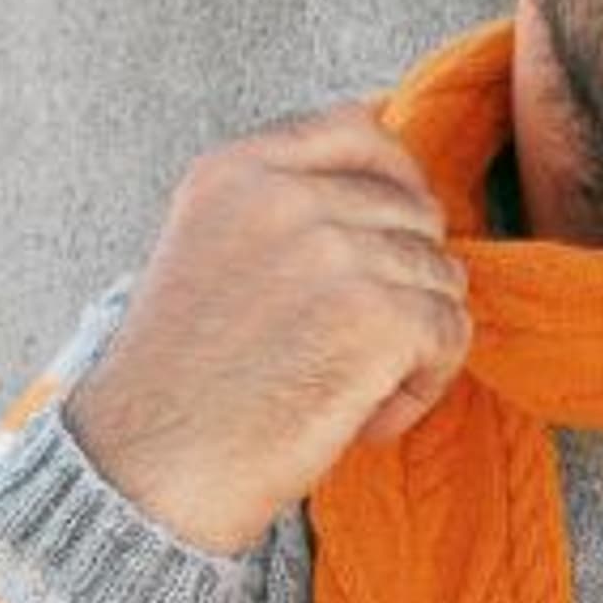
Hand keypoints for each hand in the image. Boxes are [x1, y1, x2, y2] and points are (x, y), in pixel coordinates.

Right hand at [64, 104, 472, 553]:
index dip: (397, 183)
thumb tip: (397, 204)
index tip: (395, 240)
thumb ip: (284, 213)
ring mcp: (337, 249)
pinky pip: (450, 335)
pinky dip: (419, 390)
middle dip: (403, 287)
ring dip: (412, 349)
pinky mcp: (380, 315)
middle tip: (347, 355)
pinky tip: (361, 424)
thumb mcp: (210, 256)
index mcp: (236, 170)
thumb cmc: (182, 390)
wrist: (151, 473)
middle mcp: (287, 194)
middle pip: (415, 214)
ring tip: (345, 396)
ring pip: (442, 279)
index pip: (357, 129)